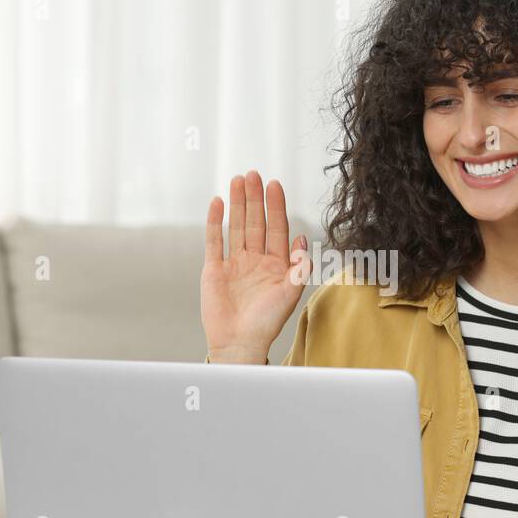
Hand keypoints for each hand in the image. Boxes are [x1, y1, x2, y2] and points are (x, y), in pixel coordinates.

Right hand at [202, 170, 311, 363]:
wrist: (239, 343)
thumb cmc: (267, 323)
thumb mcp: (290, 293)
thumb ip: (299, 265)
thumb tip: (303, 235)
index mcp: (277, 264)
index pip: (277, 228)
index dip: (276, 206)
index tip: (275, 184)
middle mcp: (256, 260)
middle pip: (255, 222)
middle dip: (255, 198)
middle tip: (254, 174)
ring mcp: (234, 263)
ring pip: (236, 226)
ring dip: (237, 204)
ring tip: (238, 180)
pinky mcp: (214, 269)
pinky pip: (214, 241)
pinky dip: (215, 222)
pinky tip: (218, 203)